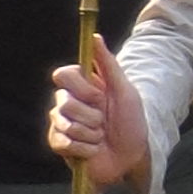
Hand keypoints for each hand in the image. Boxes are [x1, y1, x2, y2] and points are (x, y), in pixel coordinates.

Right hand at [47, 36, 148, 193]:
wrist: (132, 157)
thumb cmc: (131, 122)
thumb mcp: (125, 91)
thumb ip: (108, 64)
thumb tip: (94, 37)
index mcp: (82, 86)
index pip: (62, 74)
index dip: (81, 88)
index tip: (99, 97)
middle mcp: (68, 102)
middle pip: (63, 100)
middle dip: (91, 115)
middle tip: (104, 121)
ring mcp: (61, 124)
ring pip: (65, 123)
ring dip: (91, 133)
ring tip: (101, 136)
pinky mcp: (59, 144)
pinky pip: (63, 142)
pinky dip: (85, 148)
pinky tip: (93, 149)